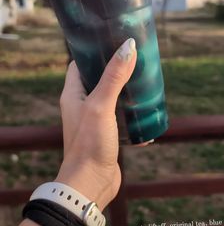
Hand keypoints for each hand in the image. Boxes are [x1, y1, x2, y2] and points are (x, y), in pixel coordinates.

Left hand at [56, 38, 151, 210]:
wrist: (91, 184)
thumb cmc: (89, 144)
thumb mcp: (101, 106)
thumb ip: (114, 77)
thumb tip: (128, 46)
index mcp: (72, 94)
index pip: (79, 64)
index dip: (93, 51)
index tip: (112, 40)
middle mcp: (81, 106)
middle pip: (98, 79)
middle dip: (116, 70)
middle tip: (136, 59)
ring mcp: (94, 122)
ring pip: (112, 99)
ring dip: (127, 92)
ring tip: (146, 82)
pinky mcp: (107, 136)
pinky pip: (121, 119)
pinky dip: (133, 116)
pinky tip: (148, 115)